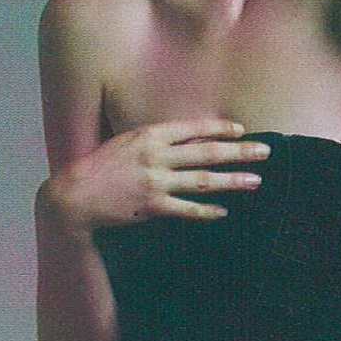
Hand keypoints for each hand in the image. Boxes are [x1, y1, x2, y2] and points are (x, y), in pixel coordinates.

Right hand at [44, 116, 267, 229]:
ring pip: (203, 180)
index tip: (240, 129)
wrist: (75, 193)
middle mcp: (155, 156)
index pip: (192, 128)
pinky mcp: (152, 206)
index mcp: (149, 135)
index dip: (219, 128)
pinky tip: (224, 211)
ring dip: (232, 181)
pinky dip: (206, 211)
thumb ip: (154, 142)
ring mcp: (155, 182)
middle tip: (265, 151)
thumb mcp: (126, 143)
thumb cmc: (100, 167)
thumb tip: (183, 143)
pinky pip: (186, 209)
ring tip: (255, 181)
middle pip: (206, 152)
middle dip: (239, 151)